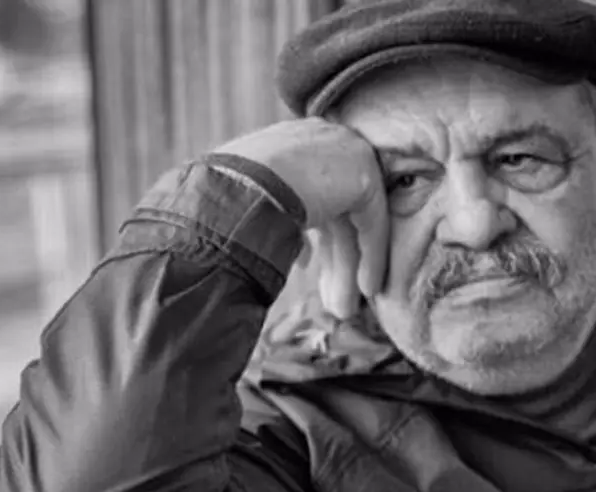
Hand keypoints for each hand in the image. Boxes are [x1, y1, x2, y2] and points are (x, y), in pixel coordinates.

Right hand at [214, 118, 388, 317]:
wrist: (235, 190)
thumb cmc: (224, 205)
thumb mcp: (245, 206)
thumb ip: (272, 216)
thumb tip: (288, 248)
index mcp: (286, 144)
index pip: (307, 193)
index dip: (306, 237)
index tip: (303, 268)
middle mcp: (317, 142)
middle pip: (333, 211)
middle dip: (333, 261)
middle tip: (332, 300)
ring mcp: (343, 153)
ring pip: (352, 220)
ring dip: (348, 268)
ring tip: (345, 310)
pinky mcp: (362, 174)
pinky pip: (371, 221)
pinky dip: (370, 256)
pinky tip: (367, 289)